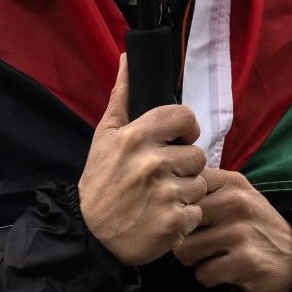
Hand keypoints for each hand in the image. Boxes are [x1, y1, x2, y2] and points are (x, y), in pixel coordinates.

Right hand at [78, 55, 210, 266]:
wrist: (91, 234)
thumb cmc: (100, 181)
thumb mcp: (104, 136)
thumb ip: (121, 96)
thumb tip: (128, 58)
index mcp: (136, 137)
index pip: (185, 118)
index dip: (185, 130)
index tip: (176, 141)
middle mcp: (152, 162)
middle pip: (197, 154)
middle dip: (184, 165)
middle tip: (163, 175)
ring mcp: (165, 194)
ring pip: (200, 183)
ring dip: (186, 192)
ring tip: (162, 197)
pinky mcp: (174, 222)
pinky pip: (197, 212)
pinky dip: (185, 218)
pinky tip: (163, 217)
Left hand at [170, 168, 291, 291]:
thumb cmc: (254, 226)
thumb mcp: (237, 195)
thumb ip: (205, 189)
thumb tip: (163, 191)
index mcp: (231, 182)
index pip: (183, 186)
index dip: (175, 206)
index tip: (185, 217)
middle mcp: (236, 202)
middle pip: (178, 221)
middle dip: (181, 237)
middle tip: (197, 243)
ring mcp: (240, 232)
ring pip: (185, 250)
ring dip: (193, 260)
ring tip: (210, 256)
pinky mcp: (244, 261)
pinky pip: (203, 274)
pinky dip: (208, 277)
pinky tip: (223, 270)